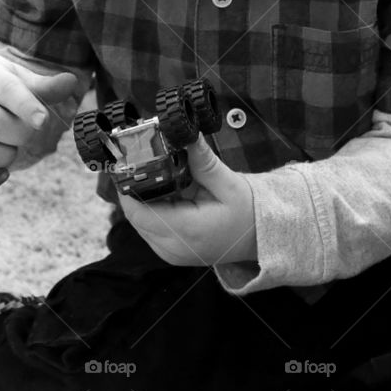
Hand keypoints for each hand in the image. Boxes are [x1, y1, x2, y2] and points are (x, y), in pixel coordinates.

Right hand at [0, 62, 79, 195]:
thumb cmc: (2, 91)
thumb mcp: (22, 81)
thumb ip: (46, 86)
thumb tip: (70, 82)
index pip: (6, 90)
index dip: (26, 106)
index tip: (43, 120)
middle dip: (22, 134)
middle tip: (28, 131)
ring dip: (7, 156)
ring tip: (12, 147)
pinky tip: (2, 173)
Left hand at [118, 134, 257, 266]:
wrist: (260, 237)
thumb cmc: (248, 212)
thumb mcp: (230, 184)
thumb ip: (203, 162)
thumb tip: (186, 136)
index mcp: (187, 231)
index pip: (138, 210)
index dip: (130, 186)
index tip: (131, 162)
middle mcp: (173, 248)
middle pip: (134, 215)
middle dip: (137, 189)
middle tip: (144, 162)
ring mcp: (169, 254)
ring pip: (139, 221)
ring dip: (144, 199)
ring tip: (159, 177)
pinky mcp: (168, 252)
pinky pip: (148, 227)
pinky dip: (152, 209)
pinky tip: (167, 194)